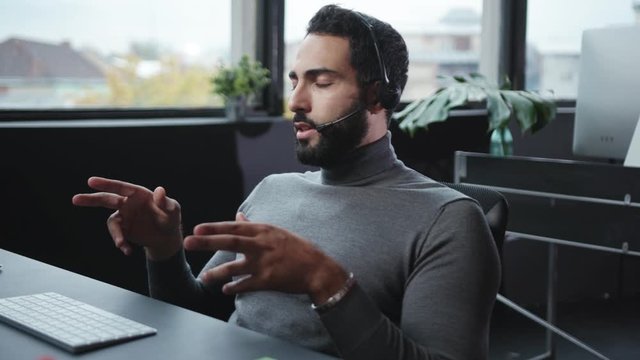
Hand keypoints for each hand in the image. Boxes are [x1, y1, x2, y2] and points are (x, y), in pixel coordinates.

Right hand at [72, 176, 182, 259]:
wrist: (167, 237)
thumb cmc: (171, 218)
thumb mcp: (172, 210)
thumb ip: (165, 202)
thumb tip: (159, 191)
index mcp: (139, 194)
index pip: (121, 187)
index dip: (107, 184)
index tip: (90, 181)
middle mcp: (128, 203)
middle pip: (107, 199)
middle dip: (91, 199)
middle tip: (75, 199)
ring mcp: (124, 216)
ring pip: (112, 222)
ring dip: (115, 233)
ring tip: (121, 244)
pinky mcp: (123, 230)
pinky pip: (118, 236)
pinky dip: (121, 243)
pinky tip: (128, 250)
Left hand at [184, 213, 347, 303]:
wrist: (317, 268)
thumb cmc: (297, 249)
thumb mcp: (276, 232)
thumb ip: (254, 225)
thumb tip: (238, 215)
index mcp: (263, 230)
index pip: (234, 226)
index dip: (214, 228)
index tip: (197, 228)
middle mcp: (261, 244)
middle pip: (229, 241)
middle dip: (207, 242)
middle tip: (188, 242)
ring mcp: (264, 263)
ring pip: (234, 267)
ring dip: (216, 272)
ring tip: (204, 277)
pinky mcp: (267, 280)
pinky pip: (245, 285)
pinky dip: (234, 288)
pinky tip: (224, 289)